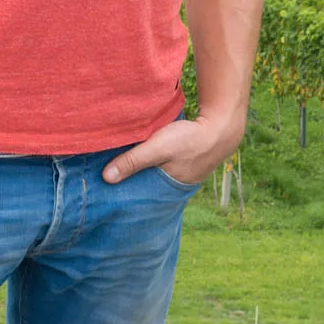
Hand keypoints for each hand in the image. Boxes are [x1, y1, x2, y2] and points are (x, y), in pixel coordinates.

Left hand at [100, 114, 240, 186]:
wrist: (221, 127)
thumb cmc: (189, 139)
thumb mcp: (158, 148)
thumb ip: (133, 161)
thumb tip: (106, 178)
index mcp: (166, 189)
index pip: (139, 196)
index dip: (123, 192)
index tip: (103, 188)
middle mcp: (172, 185)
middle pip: (144, 186)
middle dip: (129, 181)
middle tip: (105, 175)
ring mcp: (179, 174)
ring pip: (152, 174)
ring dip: (139, 168)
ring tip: (118, 162)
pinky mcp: (182, 161)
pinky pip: (160, 164)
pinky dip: (150, 160)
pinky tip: (140, 151)